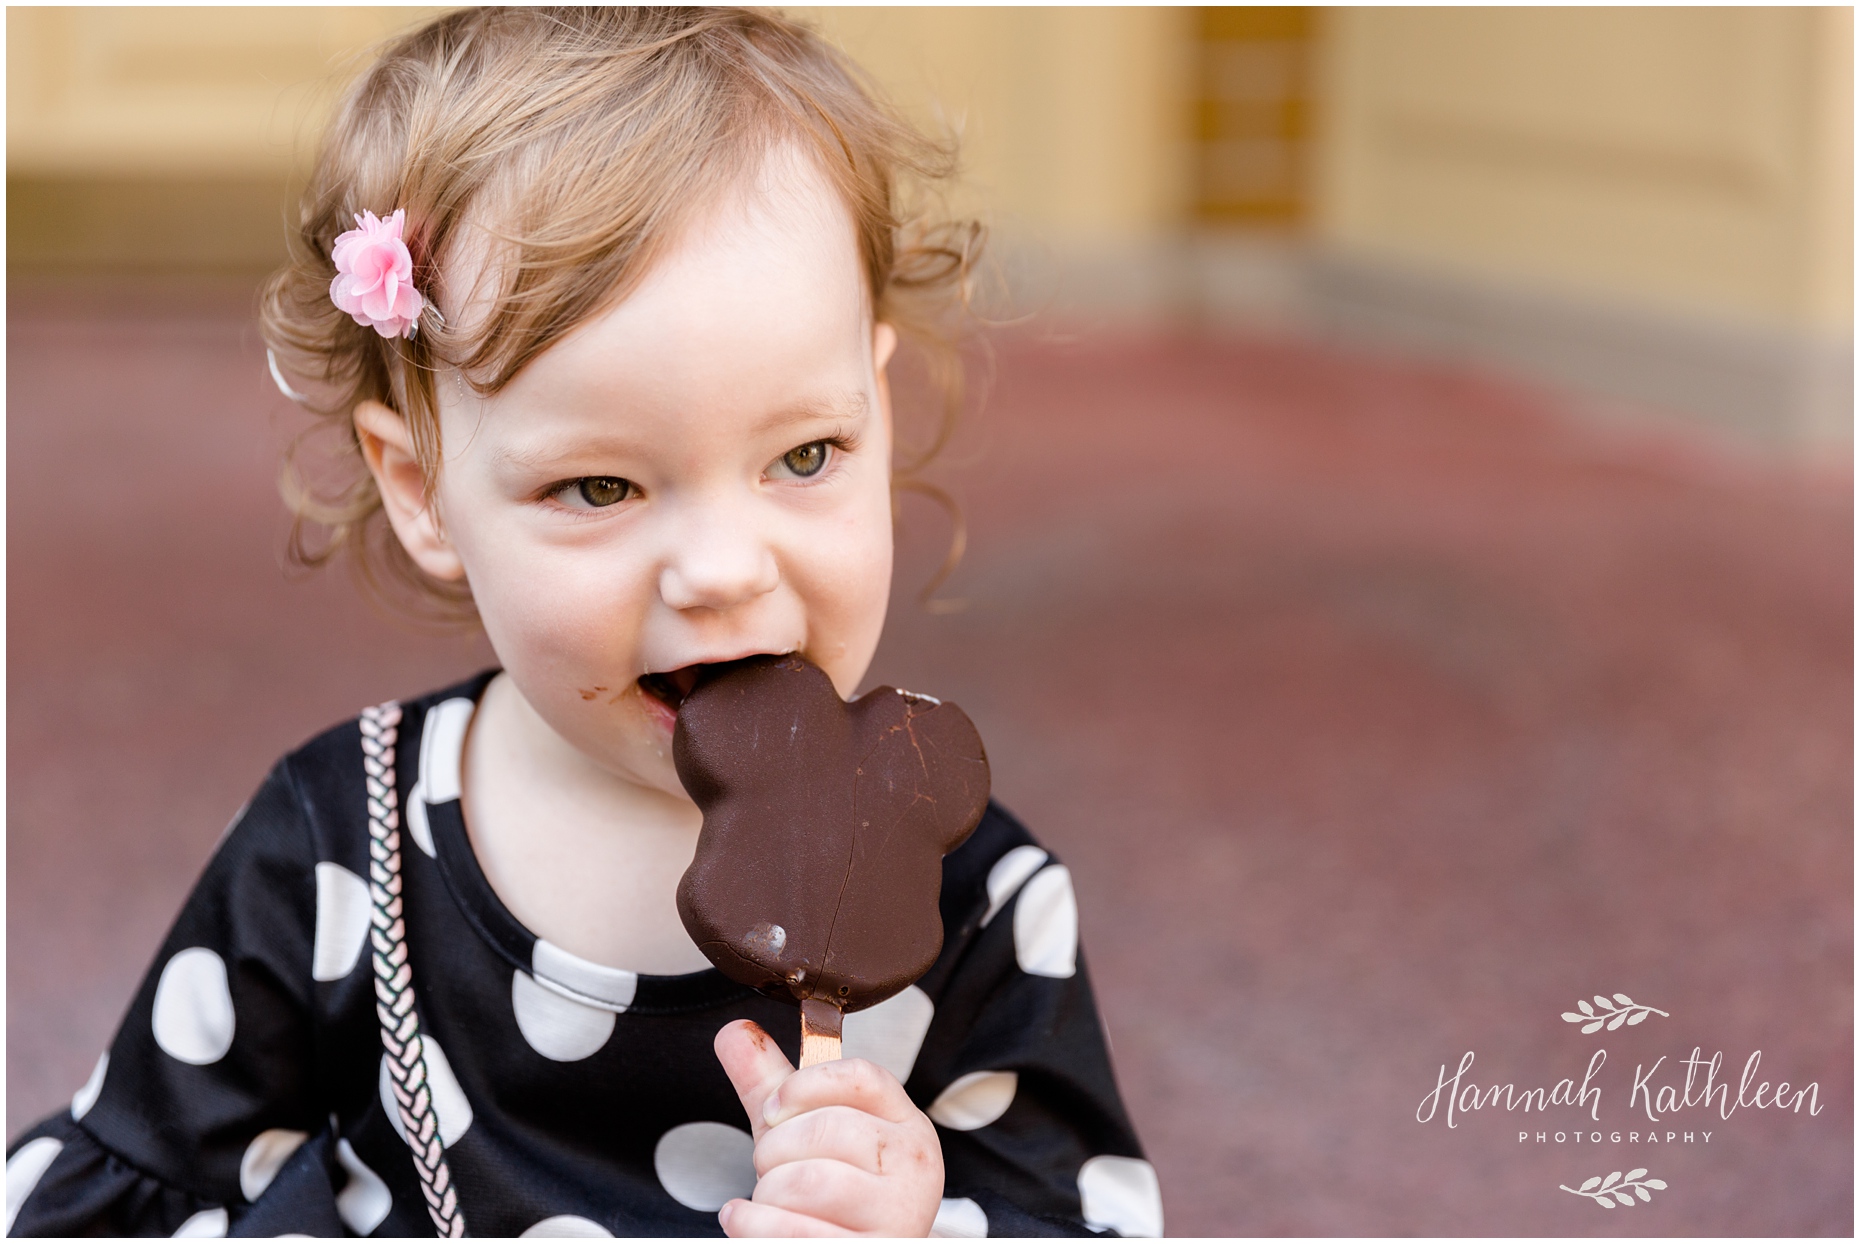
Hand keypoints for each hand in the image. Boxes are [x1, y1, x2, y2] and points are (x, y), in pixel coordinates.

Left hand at [714, 1019, 942, 1236]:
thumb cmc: (833, 1200)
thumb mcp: (803, 1135)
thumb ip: (772, 1084)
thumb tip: (734, 1032)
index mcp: (905, 1124)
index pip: (861, 1077)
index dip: (804, 1084)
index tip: (774, 1106)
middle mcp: (912, 1166)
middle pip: (828, 1128)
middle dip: (775, 1148)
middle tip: (771, 1167)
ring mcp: (897, 1215)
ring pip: (809, 1180)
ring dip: (767, 1191)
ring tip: (769, 1200)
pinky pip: (792, 1230)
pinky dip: (751, 1222)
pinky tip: (744, 1218)